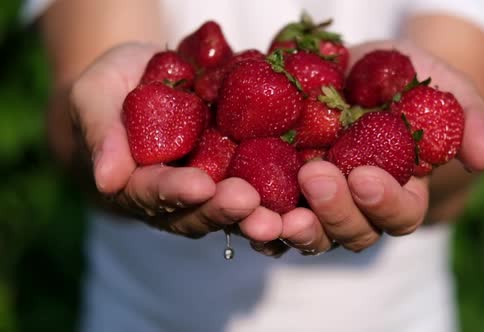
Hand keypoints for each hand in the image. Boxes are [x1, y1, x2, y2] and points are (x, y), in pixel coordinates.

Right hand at [69, 43, 282, 241]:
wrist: (151, 75)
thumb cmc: (115, 84)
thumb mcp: (95, 96)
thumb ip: (102, 135)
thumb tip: (106, 180)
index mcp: (137, 184)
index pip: (153, 193)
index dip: (175, 191)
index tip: (198, 185)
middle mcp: (176, 199)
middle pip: (199, 213)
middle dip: (223, 210)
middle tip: (247, 201)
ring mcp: (212, 192)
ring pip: (234, 214)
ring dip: (257, 218)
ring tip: (281, 218)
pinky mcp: (241, 177)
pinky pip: (263, 193)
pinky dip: (283, 201)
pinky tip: (304, 202)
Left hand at [272, 40, 483, 254]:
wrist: (356, 70)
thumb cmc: (406, 79)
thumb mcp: (441, 86)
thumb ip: (467, 118)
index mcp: (399, 191)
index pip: (399, 212)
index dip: (385, 202)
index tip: (366, 176)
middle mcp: (357, 208)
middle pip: (350, 232)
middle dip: (333, 211)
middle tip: (316, 177)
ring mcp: (316, 204)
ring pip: (304, 232)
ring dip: (286, 229)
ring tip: (266, 213)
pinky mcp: (280, 190)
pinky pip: (266, 211)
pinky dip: (251, 212)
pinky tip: (237, 199)